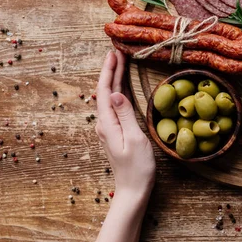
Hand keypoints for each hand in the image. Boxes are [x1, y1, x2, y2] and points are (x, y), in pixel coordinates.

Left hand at [96, 51, 155, 197]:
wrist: (133, 190)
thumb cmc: (137, 168)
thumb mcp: (134, 139)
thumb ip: (125, 115)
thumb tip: (115, 93)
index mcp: (107, 124)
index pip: (104, 91)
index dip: (108, 71)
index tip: (114, 53)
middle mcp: (105, 124)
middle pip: (105, 91)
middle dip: (111, 70)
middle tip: (118, 51)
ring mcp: (109, 128)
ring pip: (110, 97)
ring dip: (114, 79)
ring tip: (121, 62)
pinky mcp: (116, 131)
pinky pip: (115, 105)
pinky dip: (119, 90)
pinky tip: (123, 85)